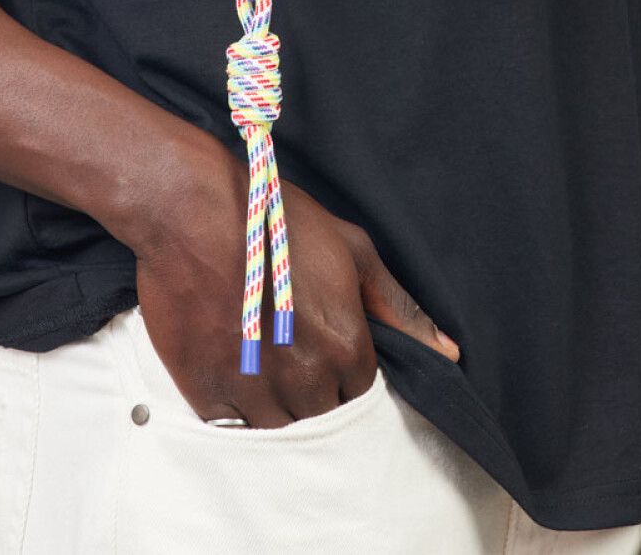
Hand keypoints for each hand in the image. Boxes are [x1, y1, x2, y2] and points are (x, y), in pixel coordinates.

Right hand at [129, 133, 459, 427]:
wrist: (191, 211)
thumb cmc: (276, 220)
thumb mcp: (352, 250)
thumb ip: (400, 307)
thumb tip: (450, 352)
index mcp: (347, 345)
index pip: (362, 393)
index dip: (345, 369)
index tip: (325, 343)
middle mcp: (305, 378)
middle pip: (323, 415)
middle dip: (313, 388)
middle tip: (292, 347)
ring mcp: (254, 391)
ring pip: (281, 429)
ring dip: (277, 402)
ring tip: (264, 358)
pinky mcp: (207, 394)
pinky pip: (235, 428)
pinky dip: (238, 408)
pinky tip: (235, 367)